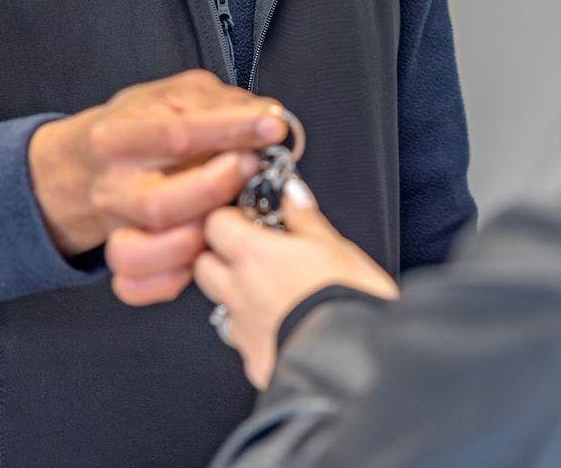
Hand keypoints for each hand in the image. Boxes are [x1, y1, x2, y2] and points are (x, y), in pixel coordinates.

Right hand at [27, 69, 289, 302]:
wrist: (96, 160)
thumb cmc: (146, 124)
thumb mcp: (177, 95)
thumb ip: (221, 103)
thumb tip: (267, 117)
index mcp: (116, 138)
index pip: (177, 137)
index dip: (231, 131)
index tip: (271, 127)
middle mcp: (111, 188)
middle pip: (160, 205)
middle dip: (216, 188)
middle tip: (251, 167)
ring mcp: (115, 228)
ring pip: (145, 253)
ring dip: (198, 238)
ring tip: (229, 212)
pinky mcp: (123, 261)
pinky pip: (139, 286)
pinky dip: (173, 278)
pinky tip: (205, 253)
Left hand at [194, 177, 399, 388]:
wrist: (355, 365)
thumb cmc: (350, 301)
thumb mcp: (337, 246)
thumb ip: (306, 219)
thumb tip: (292, 196)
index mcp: (254, 255)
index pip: (216, 223)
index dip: (232, 218)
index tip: (253, 218)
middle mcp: (238, 292)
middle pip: (204, 264)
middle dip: (223, 256)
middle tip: (256, 253)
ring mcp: (241, 330)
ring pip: (220, 304)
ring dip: (236, 294)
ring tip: (271, 291)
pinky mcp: (252, 362)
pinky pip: (241, 339)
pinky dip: (254, 329)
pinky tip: (280, 325)